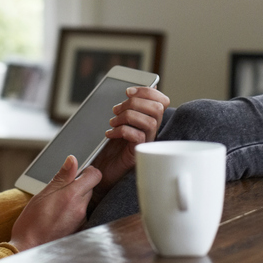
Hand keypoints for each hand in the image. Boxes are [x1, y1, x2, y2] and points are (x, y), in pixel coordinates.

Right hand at [10, 155, 101, 250]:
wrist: (29, 248)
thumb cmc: (32, 221)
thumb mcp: (44, 194)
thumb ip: (61, 176)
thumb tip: (72, 160)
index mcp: (72, 195)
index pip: (94, 176)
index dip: (87, 171)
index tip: (78, 172)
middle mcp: (80, 208)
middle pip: (89, 188)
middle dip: (78, 185)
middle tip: (61, 189)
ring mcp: (81, 220)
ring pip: (85, 201)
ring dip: (75, 199)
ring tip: (57, 205)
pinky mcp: (79, 229)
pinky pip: (81, 214)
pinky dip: (73, 211)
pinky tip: (59, 215)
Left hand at [89, 85, 170, 201]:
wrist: (101, 170)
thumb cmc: (109, 147)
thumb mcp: (118, 122)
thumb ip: (127, 108)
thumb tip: (131, 92)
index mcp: (148, 120)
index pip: (162, 100)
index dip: (147, 91)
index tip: (128, 92)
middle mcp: (151, 131)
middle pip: (157, 108)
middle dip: (135, 103)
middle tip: (117, 110)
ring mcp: (146, 143)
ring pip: (149, 121)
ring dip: (127, 116)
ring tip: (112, 122)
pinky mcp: (138, 153)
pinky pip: (138, 136)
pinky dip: (122, 130)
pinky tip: (111, 134)